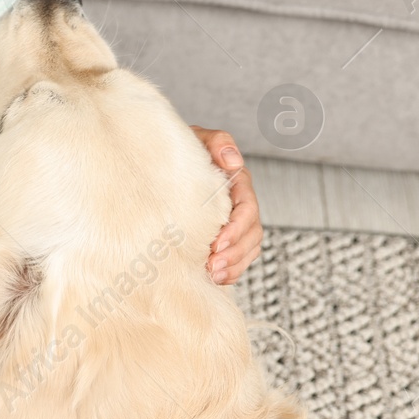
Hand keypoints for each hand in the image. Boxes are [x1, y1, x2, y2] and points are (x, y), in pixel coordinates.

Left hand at [192, 126, 261, 284]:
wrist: (167, 162)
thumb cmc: (182, 149)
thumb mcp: (197, 138)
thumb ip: (217, 142)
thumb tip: (232, 161)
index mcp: (237, 183)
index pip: (247, 209)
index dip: (236, 229)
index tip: (215, 244)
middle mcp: (239, 205)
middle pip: (251, 234)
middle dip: (234, 253)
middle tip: (211, 266)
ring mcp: (234, 223)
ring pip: (247, 249)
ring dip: (233, 265)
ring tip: (212, 277)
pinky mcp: (224, 237)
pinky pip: (237, 258)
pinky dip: (230, 271)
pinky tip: (215, 280)